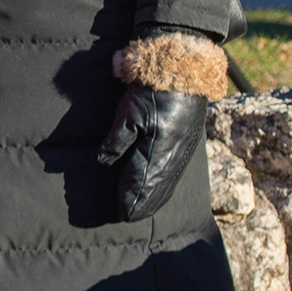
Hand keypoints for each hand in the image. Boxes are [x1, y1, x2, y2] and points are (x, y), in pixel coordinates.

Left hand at [98, 88, 211, 222]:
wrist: (184, 72)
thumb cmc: (152, 91)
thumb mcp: (129, 114)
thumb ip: (117, 140)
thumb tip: (104, 163)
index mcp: (158, 150)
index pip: (141, 182)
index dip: (130, 198)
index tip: (121, 214)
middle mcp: (173, 155)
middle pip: (156, 188)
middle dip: (142, 204)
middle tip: (128, 218)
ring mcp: (182, 150)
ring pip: (167, 182)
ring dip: (155, 198)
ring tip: (143, 211)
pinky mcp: (187, 143)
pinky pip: (175, 172)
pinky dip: (166, 186)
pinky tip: (161, 190)